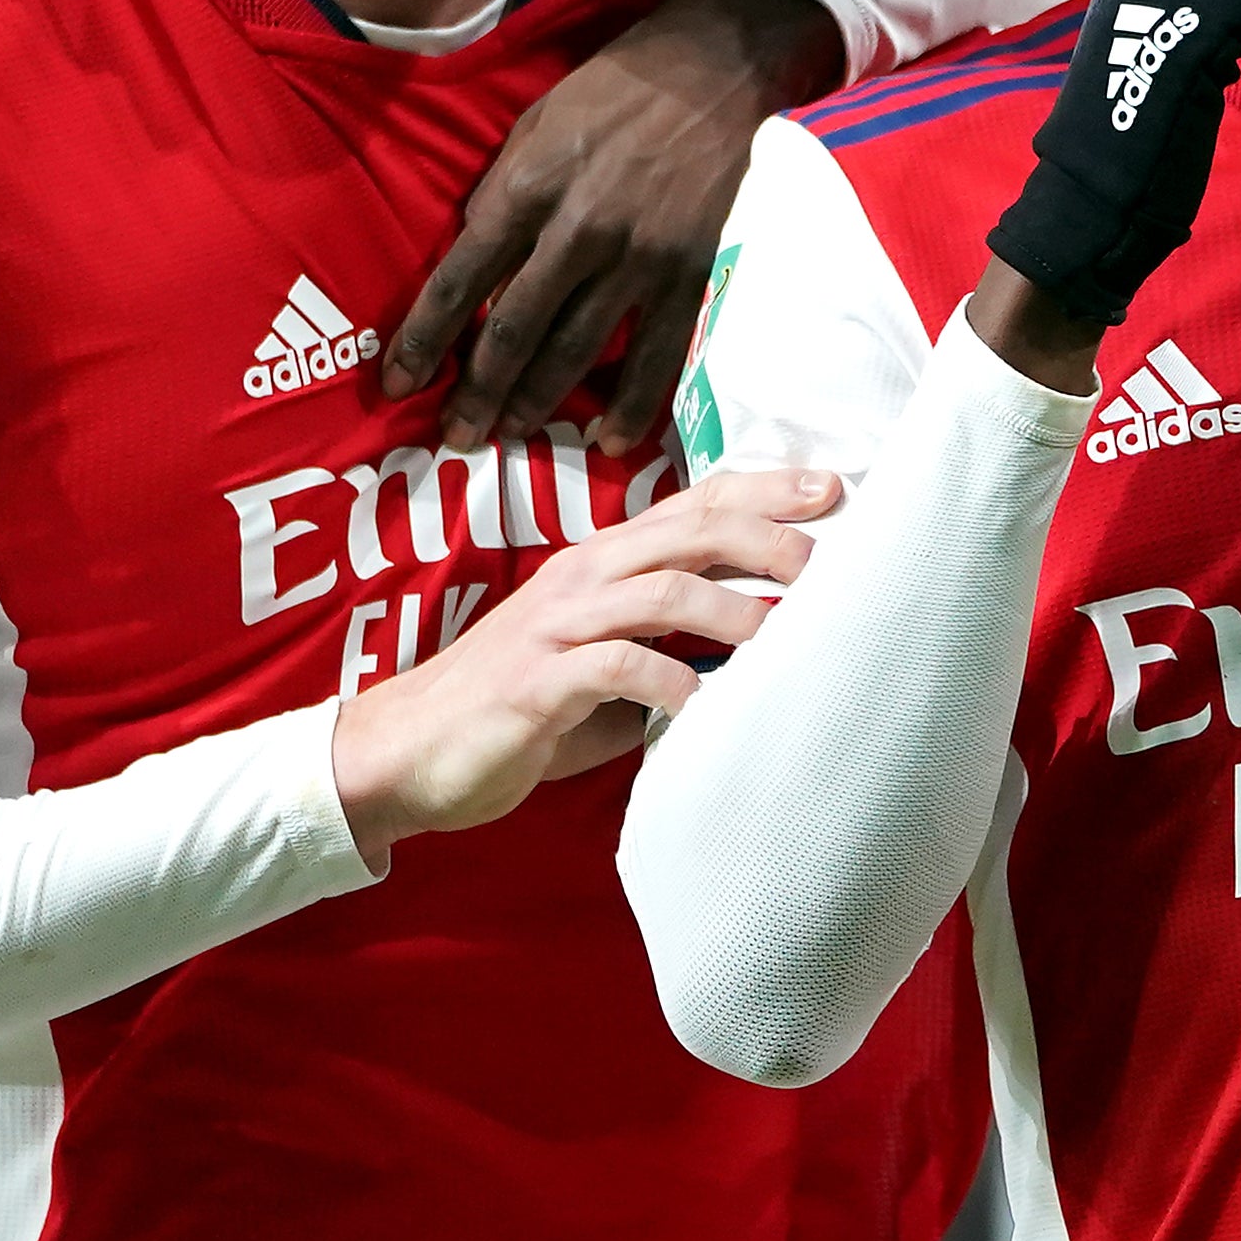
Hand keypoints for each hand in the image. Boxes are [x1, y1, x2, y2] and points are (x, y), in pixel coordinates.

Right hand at [327, 468, 833, 861]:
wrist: (408, 751)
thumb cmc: (517, 710)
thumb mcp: (603, 666)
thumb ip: (668, 647)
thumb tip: (757, 658)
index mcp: (601, 564)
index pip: (691, 505)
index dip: (762, 490)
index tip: (832, 489)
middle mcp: (582, 578)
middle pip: (689, 530)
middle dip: (766, 537)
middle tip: (826, 562)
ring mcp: (556, 626)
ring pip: (661, 589)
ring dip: (732, 610)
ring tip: (783, 639)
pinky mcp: (536, 681)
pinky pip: (616, 667)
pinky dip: (670, 683)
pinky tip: (703, 707)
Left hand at [382, 0, 832, 453]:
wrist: (716, 68)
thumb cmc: (614, 89)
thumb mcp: (535, 124)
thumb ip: (503, 193)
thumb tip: (473, 259)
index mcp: (528, 187)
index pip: (459, 279)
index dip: (424, 339)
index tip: (398, 384)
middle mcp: (577, 231)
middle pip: (513, 330)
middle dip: (478, 391)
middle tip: (456, 436)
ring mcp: (637, 257)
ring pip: (575, 350)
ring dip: (537, 403)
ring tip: (510, 435)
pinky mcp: (689, 272)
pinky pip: (656, 354)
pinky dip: (631, 403)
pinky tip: (606, 438)